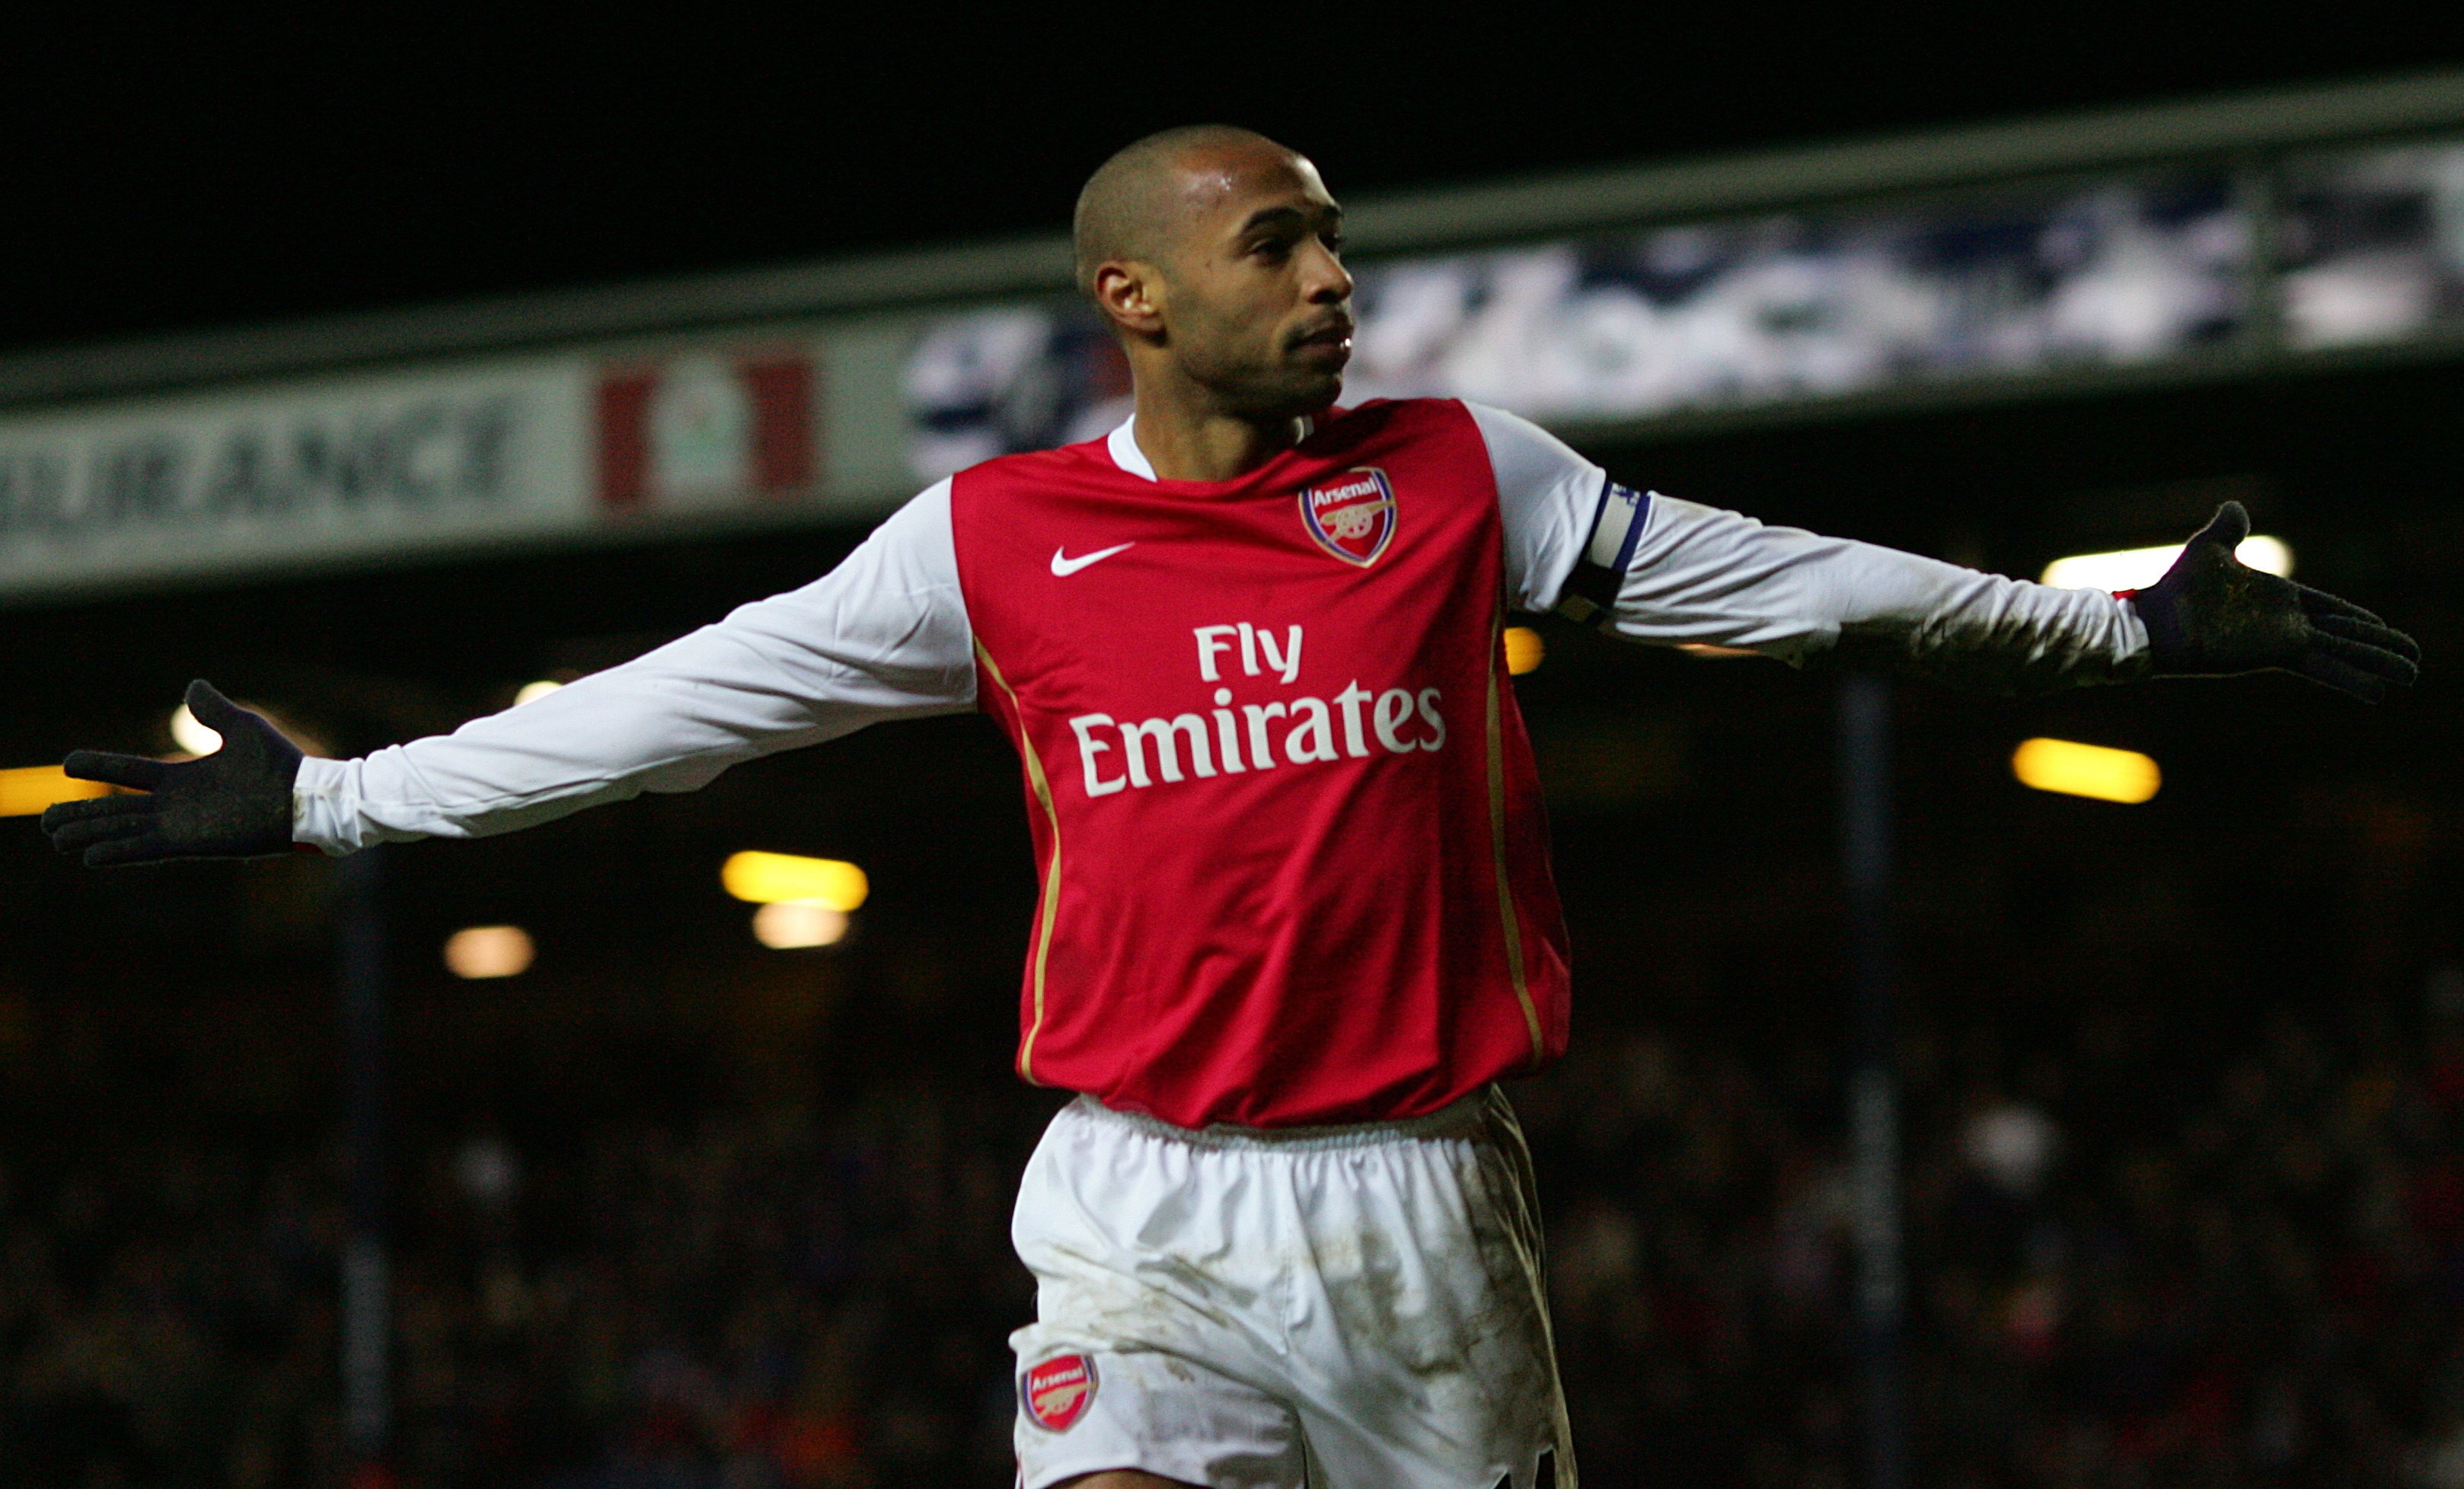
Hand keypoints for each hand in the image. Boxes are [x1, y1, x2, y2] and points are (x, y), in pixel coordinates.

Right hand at [41, 680, 303, 866]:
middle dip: (81, 813)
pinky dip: (119, 852)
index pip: (128, 771)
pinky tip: (91, 857)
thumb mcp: (242, 728)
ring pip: (122, 830)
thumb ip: (213, 710)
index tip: (66, 763)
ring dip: (89, 833)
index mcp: (182, 777)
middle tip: (46, 818)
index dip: (98, 766)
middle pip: (116, 808)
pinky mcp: (192, 843)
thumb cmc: (280, 765)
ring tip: (55, 838)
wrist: (304, 798)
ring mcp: (181, 825)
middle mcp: (175, 804)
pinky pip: (146, 849)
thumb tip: (192, 686)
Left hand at [2130, 503, 2419, 701]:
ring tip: (2411, 677)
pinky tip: (2378, 693)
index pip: (2331, 608)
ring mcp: (2285, 639)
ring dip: (2378, 663)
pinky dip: (2352, 678)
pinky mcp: (2278, 653)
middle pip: (2347, 632)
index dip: (2360, 618)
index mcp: (2279, 597)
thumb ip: (2229, 530)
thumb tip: (2234, 507)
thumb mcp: (2210, 549)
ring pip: (2345, 651)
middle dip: (2381, 644)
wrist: (2155, 620)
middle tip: (2414, 657)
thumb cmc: (2177, 588)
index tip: (2384, 626)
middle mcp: (2288, 621)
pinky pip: (2325, 667)